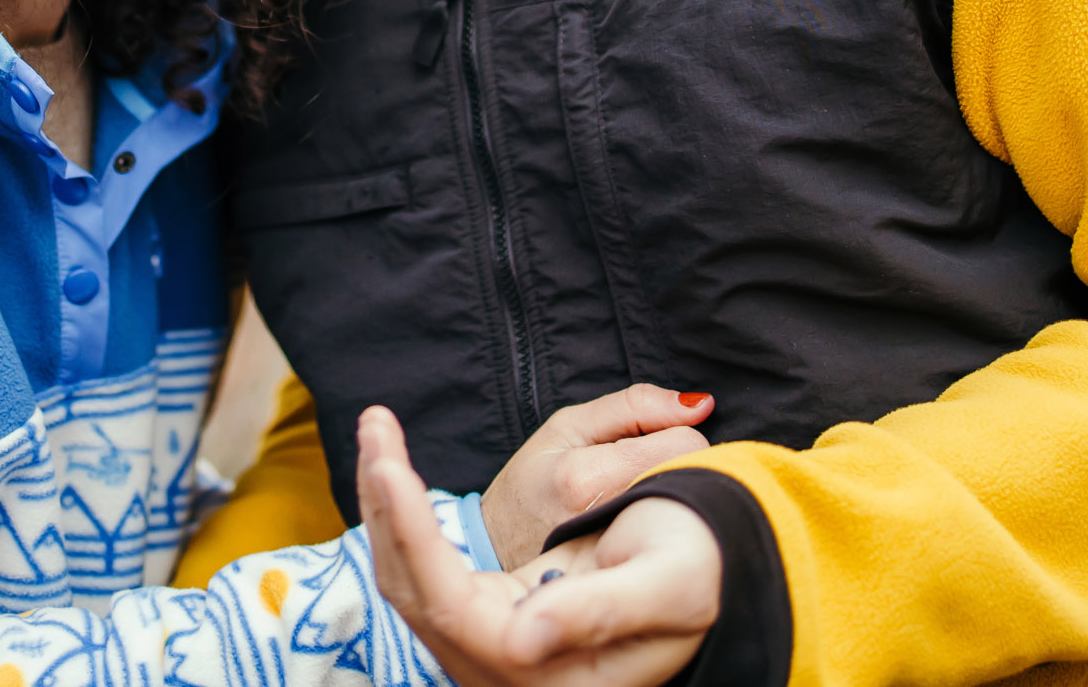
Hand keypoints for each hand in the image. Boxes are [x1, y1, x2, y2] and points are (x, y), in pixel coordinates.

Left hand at [359, 405, 721, 686]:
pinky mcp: (487, 616)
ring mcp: (490, 648)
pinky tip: (393, 469)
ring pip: (407, 577)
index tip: (389, 466)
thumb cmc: (700, 574)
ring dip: (385, 502)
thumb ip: (597, 615)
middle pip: (411, 588)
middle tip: (375, 425)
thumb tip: (520, 641)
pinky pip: (424, 570)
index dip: (412, 535)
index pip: (449, 603)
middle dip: (385, 501)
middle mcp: (507, 671)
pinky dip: (402, 514)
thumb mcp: (668, 586)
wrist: (713, 574)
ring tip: (377, 430)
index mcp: (545, 669)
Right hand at [480, 382, 713, 564]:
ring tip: (641, 499)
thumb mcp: (568, 426)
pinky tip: (641, 526)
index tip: (653, 441)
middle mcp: (607, 522)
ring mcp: (619, 557)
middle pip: (695, 481)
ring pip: (690, 512)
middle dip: (679, 467)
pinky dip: (666, 527)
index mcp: (587, 478)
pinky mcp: (630, 580)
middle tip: (647, 472)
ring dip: (675, 498)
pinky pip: (674, 542)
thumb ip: (636, 407)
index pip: (685, 446)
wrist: (495, 548)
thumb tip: (702, 406)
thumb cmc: (532, 481)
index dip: (676, 434)